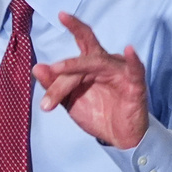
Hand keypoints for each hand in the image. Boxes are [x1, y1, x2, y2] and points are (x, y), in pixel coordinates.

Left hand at [32, 12, 148, 148]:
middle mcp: (106, 64)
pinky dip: (133, 60)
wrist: (118, 138)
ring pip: (98, 64)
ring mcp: (121, 72)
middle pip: (84, 58)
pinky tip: (129, 50)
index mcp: (90, 66)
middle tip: (52, 70)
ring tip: (59, 71)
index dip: (59, 64)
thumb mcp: (70, 100)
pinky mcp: (135, 85)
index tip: (52, 34)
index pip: (73, 61)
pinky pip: (136, 70)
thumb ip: (54, 85)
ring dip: (78, 70)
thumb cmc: (97, 113)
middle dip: (67, 65)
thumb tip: (36, 67)